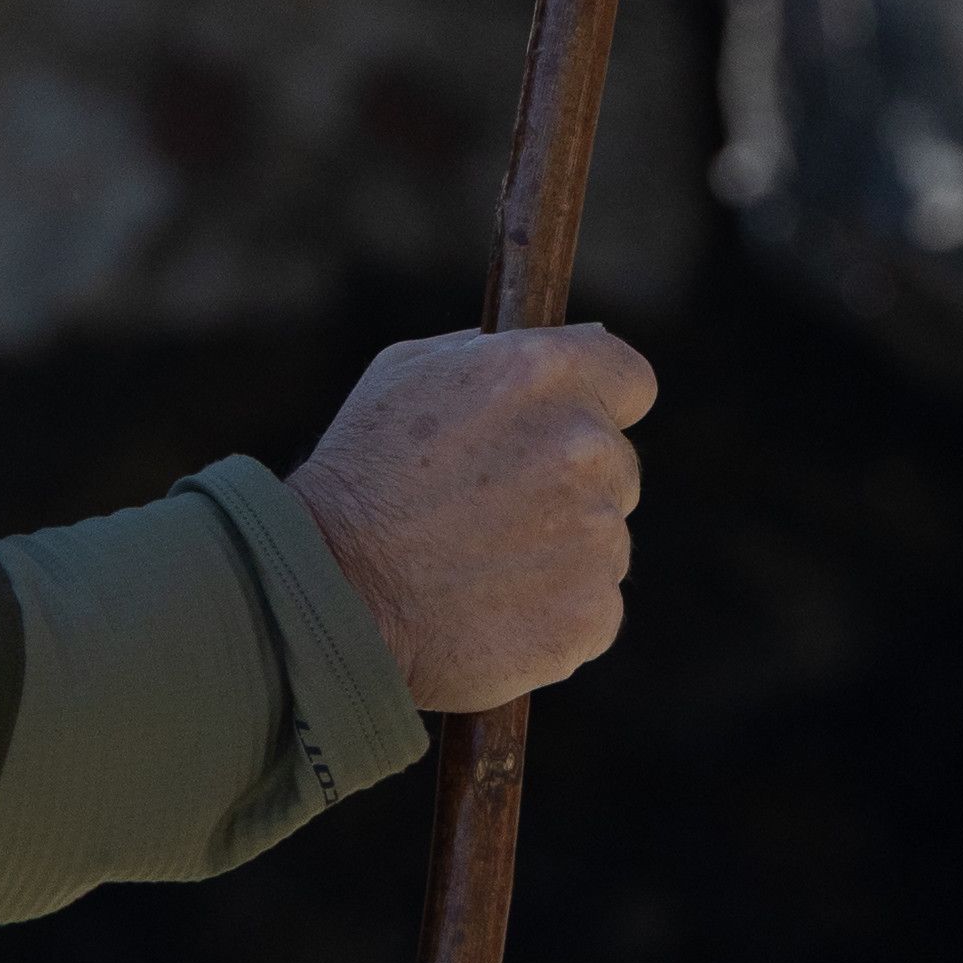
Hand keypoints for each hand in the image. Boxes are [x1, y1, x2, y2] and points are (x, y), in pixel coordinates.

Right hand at [287, 325, 654, 718]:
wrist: (330, 593)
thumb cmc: (358, 475)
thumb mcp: (408, 373)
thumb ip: (497, 355)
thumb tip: (567, 351)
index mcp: (541, 373)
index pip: (631, 379)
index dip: (602, 403)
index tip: (572, 425)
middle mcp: (583, 447)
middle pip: (616, 463)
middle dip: (569, 482)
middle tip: (494, 508)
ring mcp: (597, 534)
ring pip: (604, 538)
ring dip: (560, 548)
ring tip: (480, 563)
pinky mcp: (594, 611)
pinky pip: (594, 604)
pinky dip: (553, 610)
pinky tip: (492, 607)